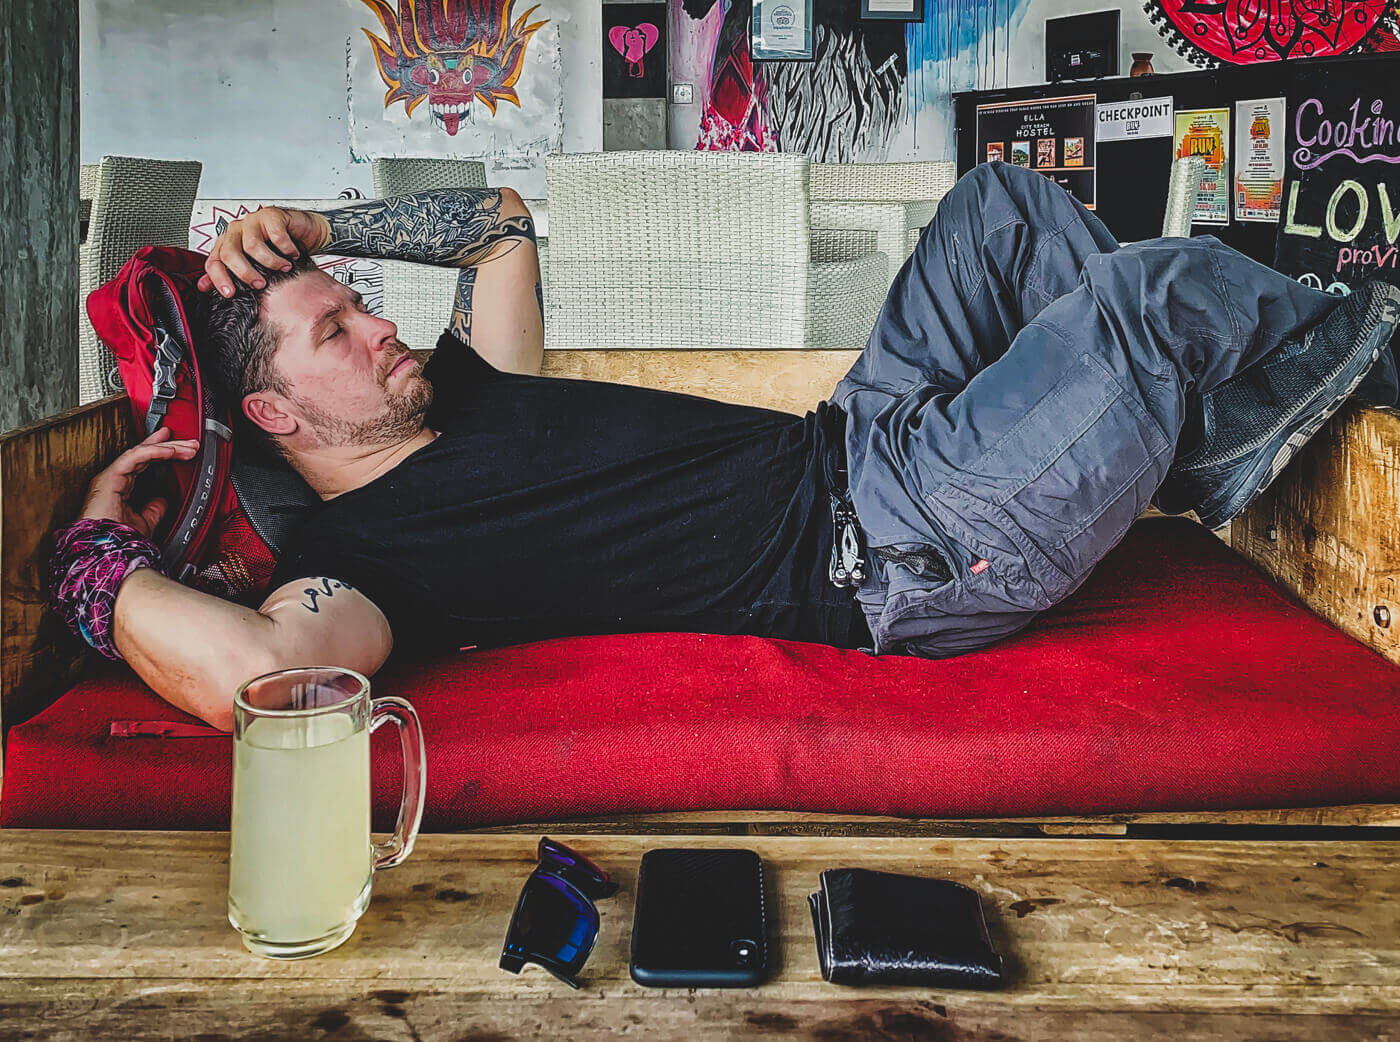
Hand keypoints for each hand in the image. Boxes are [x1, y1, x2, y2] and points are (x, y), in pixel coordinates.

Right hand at [79, 428, 200, 538]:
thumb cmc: (116, 541)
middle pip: (144, 454)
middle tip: (191, 443)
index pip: (144, 463)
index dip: (160, 451)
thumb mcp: (144, 523)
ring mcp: (110, 477)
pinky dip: (153, 452)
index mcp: (121, 487)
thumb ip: (153, 511)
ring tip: (187, 446)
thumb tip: (163, 501)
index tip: (179, 447)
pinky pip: (134, 458)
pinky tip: (170, 451)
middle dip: (170, 446)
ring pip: (141, 453)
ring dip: (167, 447)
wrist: (104, 551)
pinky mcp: (109, 477)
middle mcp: (115, 479)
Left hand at [197, 206, 331, 297]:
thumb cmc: (277, 248)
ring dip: (271, 262)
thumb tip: (203, 287)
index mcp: (227, 243)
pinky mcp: (271, 215)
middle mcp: (236, 231)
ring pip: (252, 245)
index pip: (214, 261)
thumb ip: (229, 274)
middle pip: (229, 253)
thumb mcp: (253, 265)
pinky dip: (286, 249)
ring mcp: (253, 221)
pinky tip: (292, 254)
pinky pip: (275, 235)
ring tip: (284, 268)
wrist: (302, 232)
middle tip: (260, 284)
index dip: (219, 278)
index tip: (230, 293)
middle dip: (245, 273)